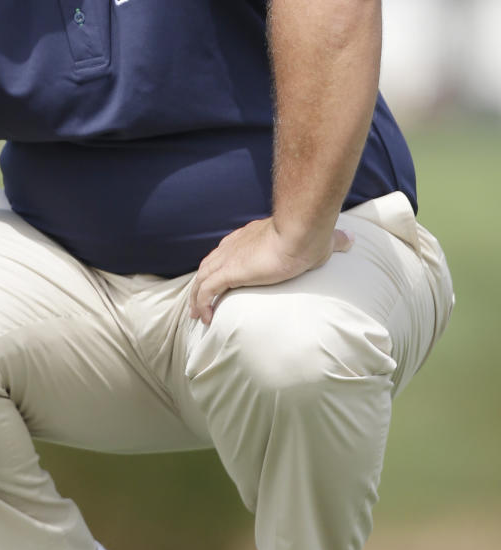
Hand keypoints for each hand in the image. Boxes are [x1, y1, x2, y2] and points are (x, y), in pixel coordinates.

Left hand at [188, 216, 353, 324]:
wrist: (301, 231)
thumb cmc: (311, 235)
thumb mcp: (324, 240)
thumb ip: (335, 241)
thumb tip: (352, 240)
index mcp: (251, 237)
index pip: (229, 250)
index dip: (223, 265)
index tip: (222, 280)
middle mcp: (235, 246)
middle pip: (209, 264)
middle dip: (203, 283)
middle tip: (202, 301)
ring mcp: (230, 258)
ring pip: (202, 278)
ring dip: (198, 297)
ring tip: (199, 316)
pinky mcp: (230, 271)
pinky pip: (206, 290)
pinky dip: (202, 303)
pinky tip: (205, 318)